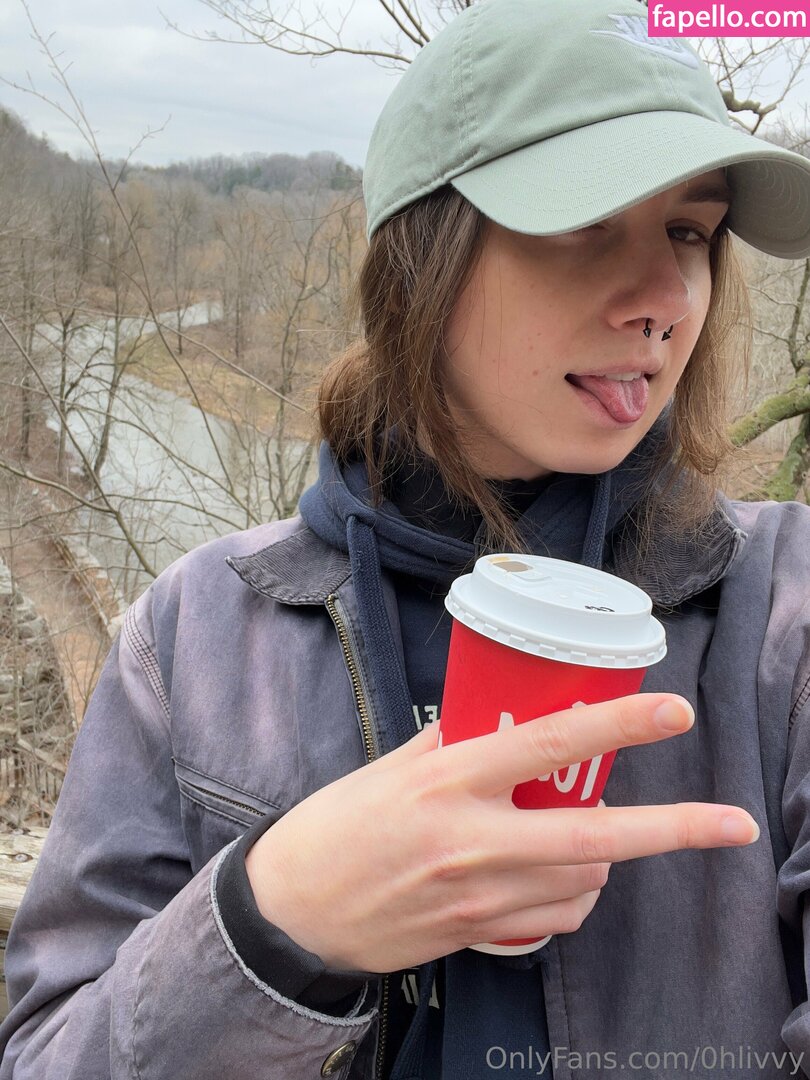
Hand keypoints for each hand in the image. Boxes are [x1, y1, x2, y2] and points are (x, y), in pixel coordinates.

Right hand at [245, 693, 758, 973]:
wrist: (294, 909)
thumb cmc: (339, 825)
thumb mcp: (391, 768)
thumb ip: (452, 745)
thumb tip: (502, 719)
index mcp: (447, 782)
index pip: (547, 745)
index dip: (619, 726)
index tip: (673, 713)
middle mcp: (470, 839)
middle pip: (594, 837)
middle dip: (675, 829)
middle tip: (731, 823)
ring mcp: (477, 896)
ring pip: (583, 881)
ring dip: (608, 856)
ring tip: (590, 831)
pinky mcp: (475, 933)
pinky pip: (555, 919)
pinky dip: (577, 897)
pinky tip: (560, 878)